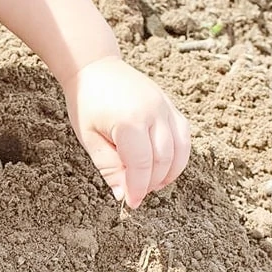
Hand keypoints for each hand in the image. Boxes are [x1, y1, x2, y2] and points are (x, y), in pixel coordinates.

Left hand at [62, 56, 190, 208]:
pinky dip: (178, 156)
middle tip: (137, 193)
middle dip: (152, 183)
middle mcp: (153, 112)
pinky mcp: (170, 105)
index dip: (139, 188)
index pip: (142, 165)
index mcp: (129, 121)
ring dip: (169, 173)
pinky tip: (163, 167)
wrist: (96, 67)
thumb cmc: (87, 103)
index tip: (132, 203)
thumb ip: (109, 167)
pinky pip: (184, 136)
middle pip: (164, 159)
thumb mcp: (89, 139)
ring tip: (150, 183)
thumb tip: (123, 195)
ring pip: (180, 149)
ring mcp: (165, 107)